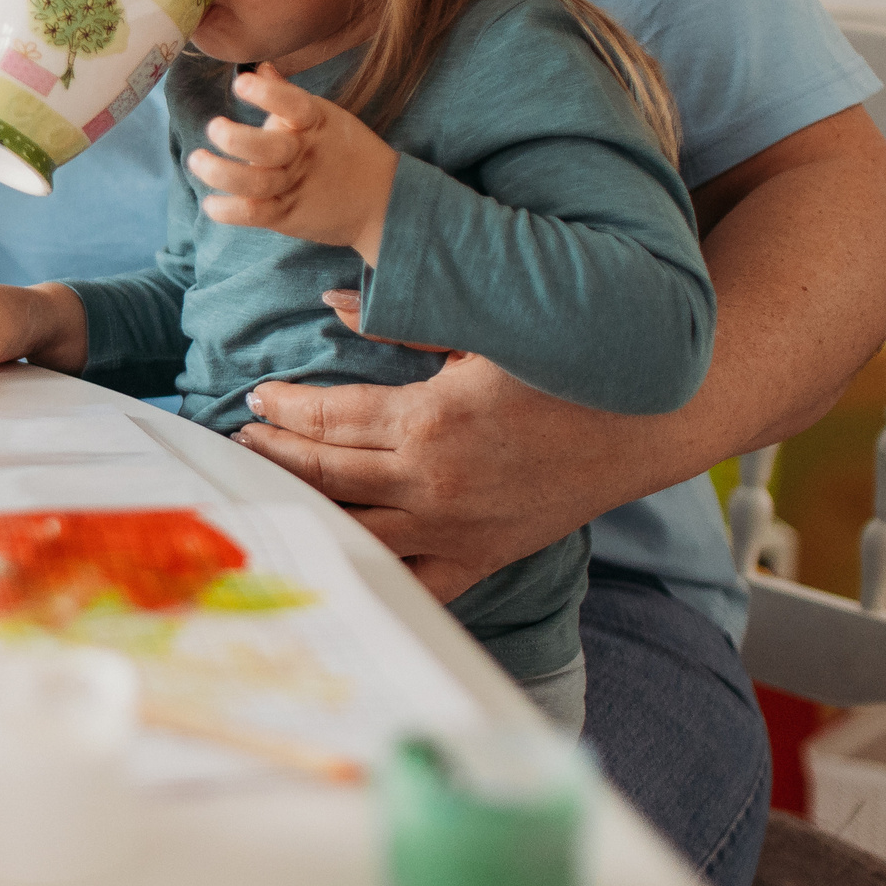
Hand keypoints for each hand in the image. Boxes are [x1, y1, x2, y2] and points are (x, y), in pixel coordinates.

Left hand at [187, 64, 399, 259]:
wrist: (383, 200)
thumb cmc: (345, 150)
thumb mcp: (324, 117)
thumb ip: (287, 95)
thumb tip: (261, 68)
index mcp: (315, 123)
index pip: (293, 105)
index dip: (268, 95)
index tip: (241, 83)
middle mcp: (303, 154)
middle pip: (270, 149)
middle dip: (238, 139)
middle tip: (214, 127)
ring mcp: (294, 186)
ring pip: (257, 183)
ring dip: (223, 174)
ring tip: (197, 160)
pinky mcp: (287, 215)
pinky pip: (255, 214)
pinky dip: (229, 211)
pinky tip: (211, 203)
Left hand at [236, 291, 637, 603]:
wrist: (648, 419)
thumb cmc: (565, 363)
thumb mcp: (483, 328)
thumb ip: (402, 322)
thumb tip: (333, 302)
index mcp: (430, 421)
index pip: (330, 418)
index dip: (284, 408)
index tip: (255, 397)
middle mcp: (434, 483)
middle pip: (327, 474)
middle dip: (274, 456)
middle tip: (238, 443)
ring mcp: (456, 530)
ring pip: (355, 529)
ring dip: (305, 510)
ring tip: (265, 492)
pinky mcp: (482, 558)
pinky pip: (416, 583)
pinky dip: (372, 575)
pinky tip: (334, 564)